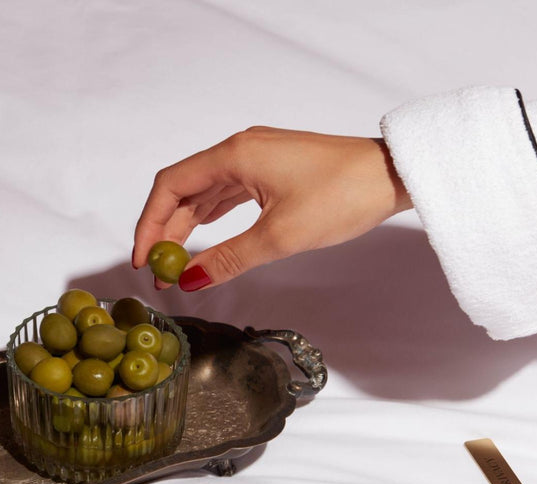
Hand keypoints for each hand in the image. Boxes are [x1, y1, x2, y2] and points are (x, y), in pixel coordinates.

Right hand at [131, 127, 412, 290]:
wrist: (392, 174)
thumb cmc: (343, 195)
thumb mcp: (280, 236)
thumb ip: (229, 259)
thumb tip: (190, 280)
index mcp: (234, 155)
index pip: (170, 186)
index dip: (149, 224)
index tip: (143, 259)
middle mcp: (239, 150)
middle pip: (182, 188)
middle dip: (165, 229)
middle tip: (159, 269)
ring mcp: (255, 157)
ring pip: (204, 191)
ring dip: (186, 225)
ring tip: (177, 262)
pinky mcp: (271, 168)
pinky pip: (226, 191)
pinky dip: (210, 217)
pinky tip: (205, 238)